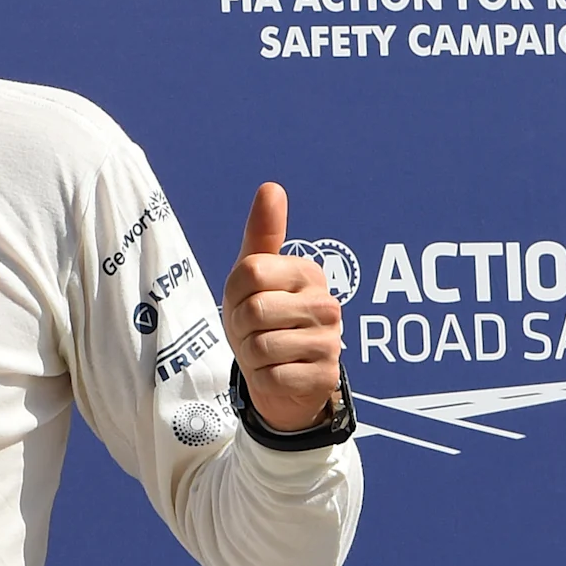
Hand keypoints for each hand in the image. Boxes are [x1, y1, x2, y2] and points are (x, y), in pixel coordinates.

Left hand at [222, 183, 345, 431]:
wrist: (279, 375)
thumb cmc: (262, 319)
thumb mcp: (252, 275)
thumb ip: (262, 233)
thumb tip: (271, 187)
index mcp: (308, 273)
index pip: (250, 271)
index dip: (234, 292)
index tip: (246, 300)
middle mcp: (327, 305)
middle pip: (254, 309)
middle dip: (241, 327)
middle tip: (254, 331)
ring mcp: (331, 342)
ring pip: (262, 346)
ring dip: (252, 355)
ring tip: (266, 353)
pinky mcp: (325, 377)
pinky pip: (273, 376)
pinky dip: (264, 378)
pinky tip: (279, 373)